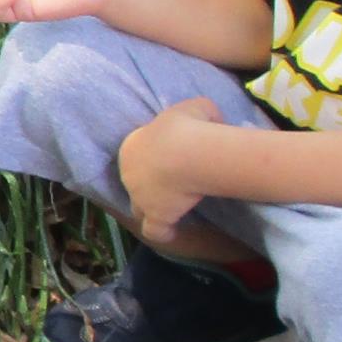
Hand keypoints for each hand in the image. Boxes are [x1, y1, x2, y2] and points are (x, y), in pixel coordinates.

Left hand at [116, 98, 225, 244]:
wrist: (186, 152)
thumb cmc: (188, 127)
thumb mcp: (198, 108)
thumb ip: (201, 112)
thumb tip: (212, 120)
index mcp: (132, 147)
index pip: (137, 155)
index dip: (152, 159)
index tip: (171, 162)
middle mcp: (129, 174)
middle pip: (136, 182)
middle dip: (149, 184)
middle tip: (172, 185)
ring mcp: (140, 198)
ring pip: (139, 207)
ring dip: (151, 208)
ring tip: (169, 210)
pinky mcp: (155, 216)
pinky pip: (154, 231)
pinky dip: (163, 233)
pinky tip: (173, 233)